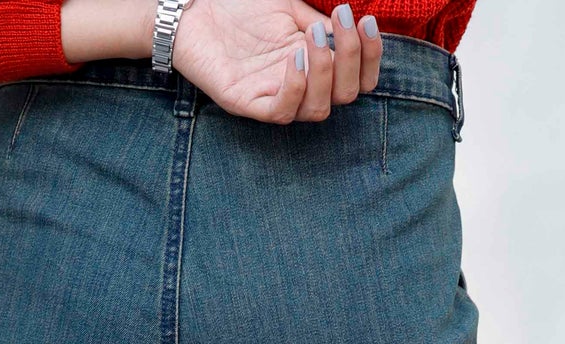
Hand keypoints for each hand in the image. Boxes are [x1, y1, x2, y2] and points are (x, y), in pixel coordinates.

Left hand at [176, 0, 382, 122]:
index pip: (358, 78)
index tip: (365, 21)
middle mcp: (299, 87)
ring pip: (318, 109)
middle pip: (346, 95)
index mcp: (314, 65)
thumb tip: (353, 24)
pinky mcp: (247, 104)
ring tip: (315, 36)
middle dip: (351, 57)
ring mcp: (273, 98)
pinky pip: (281, 112)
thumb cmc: (241, 7)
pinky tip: (295, 56)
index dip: (370, 56)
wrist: (194, 9)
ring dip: (325, 72)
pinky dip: (295, 86)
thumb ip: (320, 19)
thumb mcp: (290, 7)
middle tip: (339, 21)